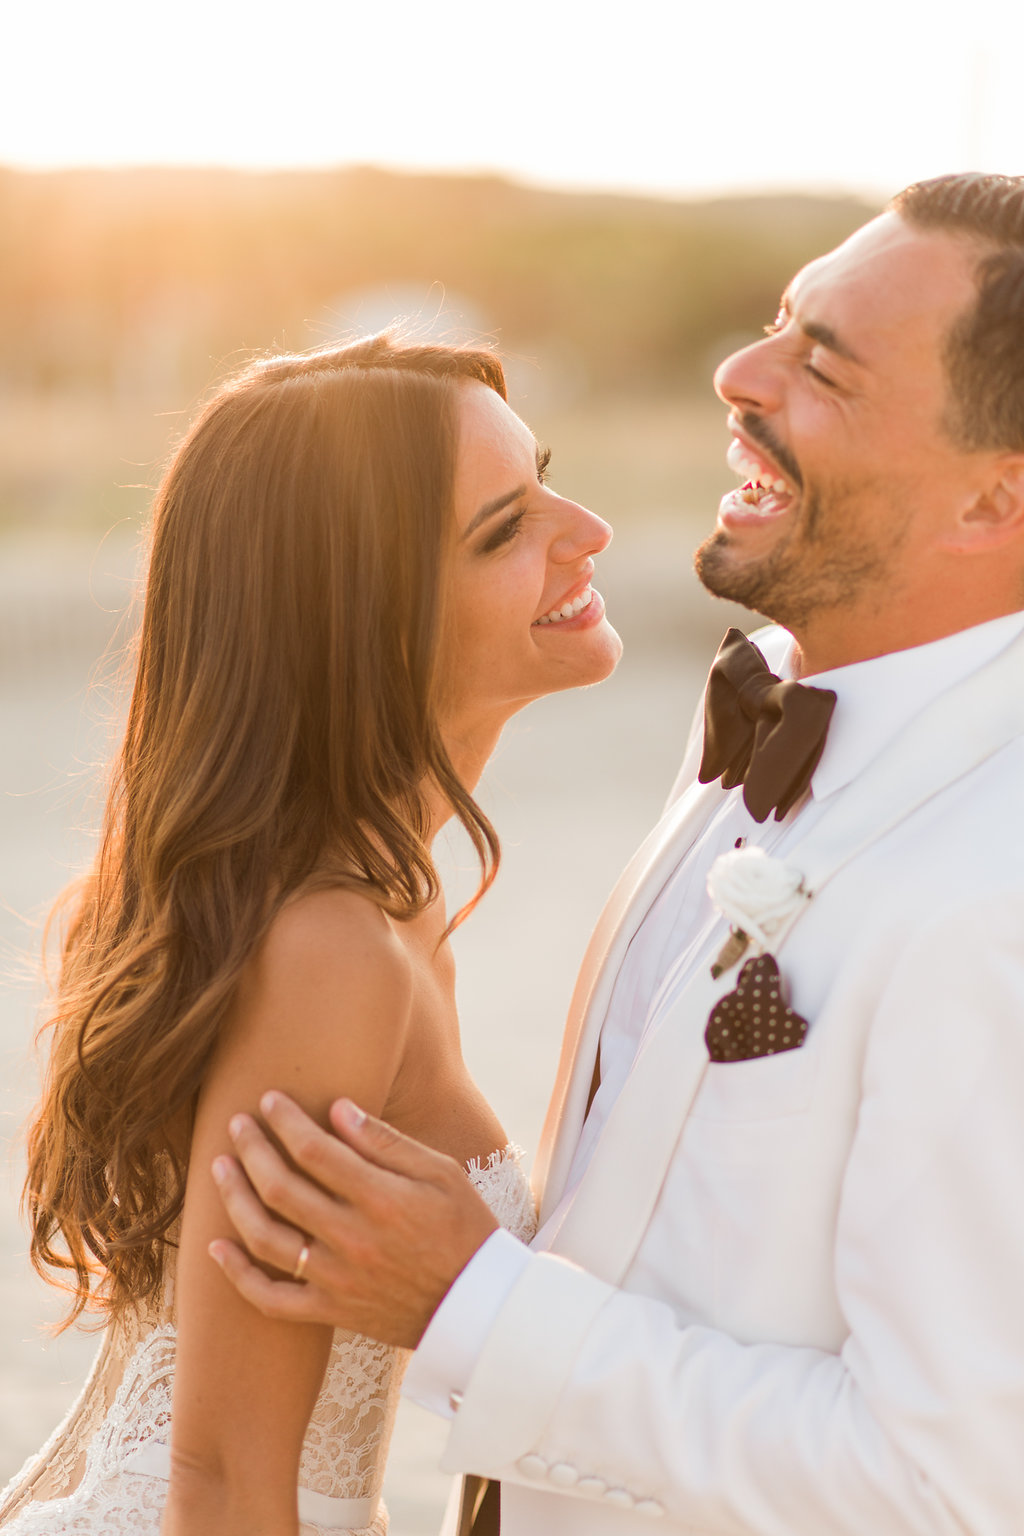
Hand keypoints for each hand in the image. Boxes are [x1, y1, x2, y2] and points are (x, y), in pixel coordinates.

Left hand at [209, 1093, 498, 1346]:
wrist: (475, 1306)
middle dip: (251, 1149)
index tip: (268, 1099)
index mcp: (381, 1199)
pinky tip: (216, 1246)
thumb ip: (386, 1142)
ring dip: (235, 1199)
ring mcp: (337, 1279)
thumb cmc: (464, 1227)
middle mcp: (352, 1239)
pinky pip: (271, 1299)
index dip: (284, 1120)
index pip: (314, 1150)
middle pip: (280, 1188)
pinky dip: (238, 1275)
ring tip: (220, 1167)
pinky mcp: (330, 1311)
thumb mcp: (441, 1173)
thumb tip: (337, 1108)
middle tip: (235, 1123)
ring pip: (265, 1238)